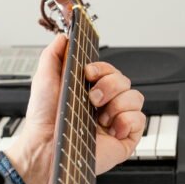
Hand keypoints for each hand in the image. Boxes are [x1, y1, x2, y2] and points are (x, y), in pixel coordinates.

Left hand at [5, 35, 145, 183]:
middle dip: (109, 85)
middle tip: (92, 98)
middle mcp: (104, 106)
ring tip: (100, 117)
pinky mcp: (125, 139)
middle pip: (125, 81)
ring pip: (136, 98)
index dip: (104, 69)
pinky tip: (110, 129)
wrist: (47, 146)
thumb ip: (53, 55)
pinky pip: (140, 120)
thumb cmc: (44, 120)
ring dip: (117, 103)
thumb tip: (64, 37)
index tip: (89, 73)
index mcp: (89, 92)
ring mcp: (116, 123)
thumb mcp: (44, 79)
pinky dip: (127, 121)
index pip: (110, 71)